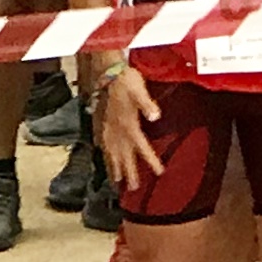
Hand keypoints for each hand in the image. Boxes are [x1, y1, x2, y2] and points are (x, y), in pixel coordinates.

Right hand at [91, 62, 162, 191]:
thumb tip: (156, 115)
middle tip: (133, 188)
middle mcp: (117, 131)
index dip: (152, 161)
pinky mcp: (102, 123)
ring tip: (116, 182)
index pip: (142, 148)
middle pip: (124, 156)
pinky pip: (103, 145)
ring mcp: (108, 128)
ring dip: (115, 168)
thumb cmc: (126, 80)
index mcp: (129, 125)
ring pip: (111, 153)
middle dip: (129, 173)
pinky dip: (104, 155)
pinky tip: (105, 158)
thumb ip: (147, 104)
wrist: (107, 72)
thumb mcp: (139, 89)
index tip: (160, 173)